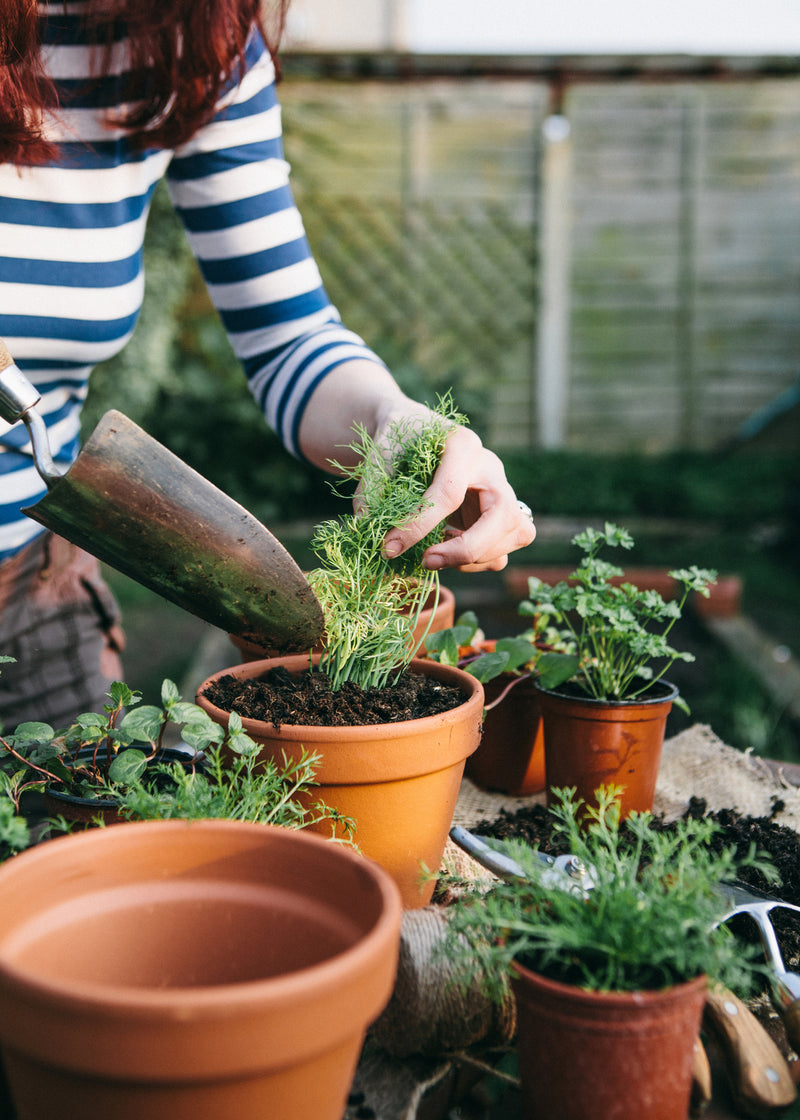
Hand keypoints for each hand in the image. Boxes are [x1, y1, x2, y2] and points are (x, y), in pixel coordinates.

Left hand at [381, 425, 535, 572]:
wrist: (416, 430)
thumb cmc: (399, 438)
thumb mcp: (379, 450)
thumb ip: (373, 485)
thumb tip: (366, 524)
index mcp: (462, 445)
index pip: (449, 493)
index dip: (419, 525)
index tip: (390, 548)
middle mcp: (491, 468)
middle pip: (503, 517)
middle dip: (466, 549)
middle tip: (427, 561)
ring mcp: (503, 491)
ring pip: (515, 535)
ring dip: (474, 559)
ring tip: (434, 555)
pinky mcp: (501, 515)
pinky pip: (504, 549)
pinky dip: (478, 562)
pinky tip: (447, 550)